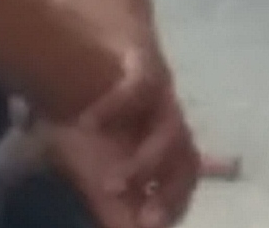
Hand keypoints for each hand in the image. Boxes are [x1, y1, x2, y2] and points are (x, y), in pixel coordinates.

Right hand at [46, 49, 203, 227]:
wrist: (82, 57)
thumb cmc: (92, 123)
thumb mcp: (96, 171)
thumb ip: (115, 209)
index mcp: (161, 153)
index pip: (182, 185)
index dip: (173, 206)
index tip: (149, 227)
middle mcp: (167, 126)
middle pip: (187, 159)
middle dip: (171, 191)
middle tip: (146, 221)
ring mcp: (161, 95)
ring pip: (170, 128)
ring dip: (143, 162)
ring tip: (108, 185)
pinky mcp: (145, 63)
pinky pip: (141, 84)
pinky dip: (114, 104)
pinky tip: (88, 122)